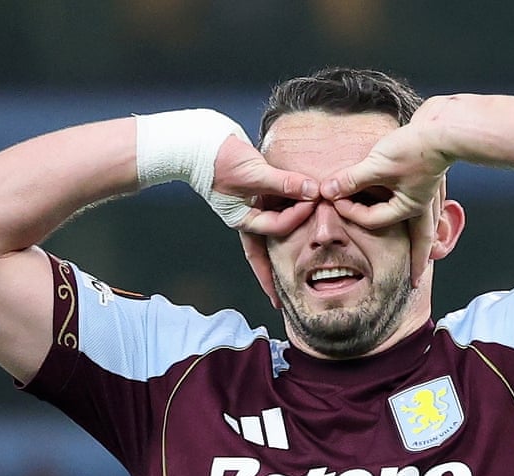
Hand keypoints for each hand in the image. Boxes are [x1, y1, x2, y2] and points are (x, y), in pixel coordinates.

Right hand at [214, 137, 320, 308]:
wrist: (198, 140)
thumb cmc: (218, 158)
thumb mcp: (253, 173)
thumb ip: (284, 183)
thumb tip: (313, 192)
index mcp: (244, 219)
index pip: (277, 228)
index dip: (297, 217)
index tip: (314, 201)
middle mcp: (248, 217)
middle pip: (268, 252)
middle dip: (276, 275)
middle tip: (286, 297)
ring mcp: (252, 208)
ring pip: (274, 233)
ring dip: (286, 247)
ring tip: (299, 271)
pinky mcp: (257, 194)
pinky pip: (277, 209)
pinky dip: (290, 214)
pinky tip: (301, 221)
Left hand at [319, 111, 452, 287]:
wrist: (445, 127)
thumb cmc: (416, 148)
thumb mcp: (377, 164)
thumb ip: (351, 179)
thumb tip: (328, 191)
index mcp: (410, 208)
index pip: (373, 219)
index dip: (351, 211)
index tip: (335, 198)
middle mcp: (424, 206)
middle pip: (422, 241)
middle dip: (417, 261)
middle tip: (415, 279)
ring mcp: (431, 194)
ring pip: (428, 225)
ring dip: (425, 240)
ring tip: (424, 253)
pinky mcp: (431, 179)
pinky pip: (429, 206)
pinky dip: (427, 216)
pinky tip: (424, 213)